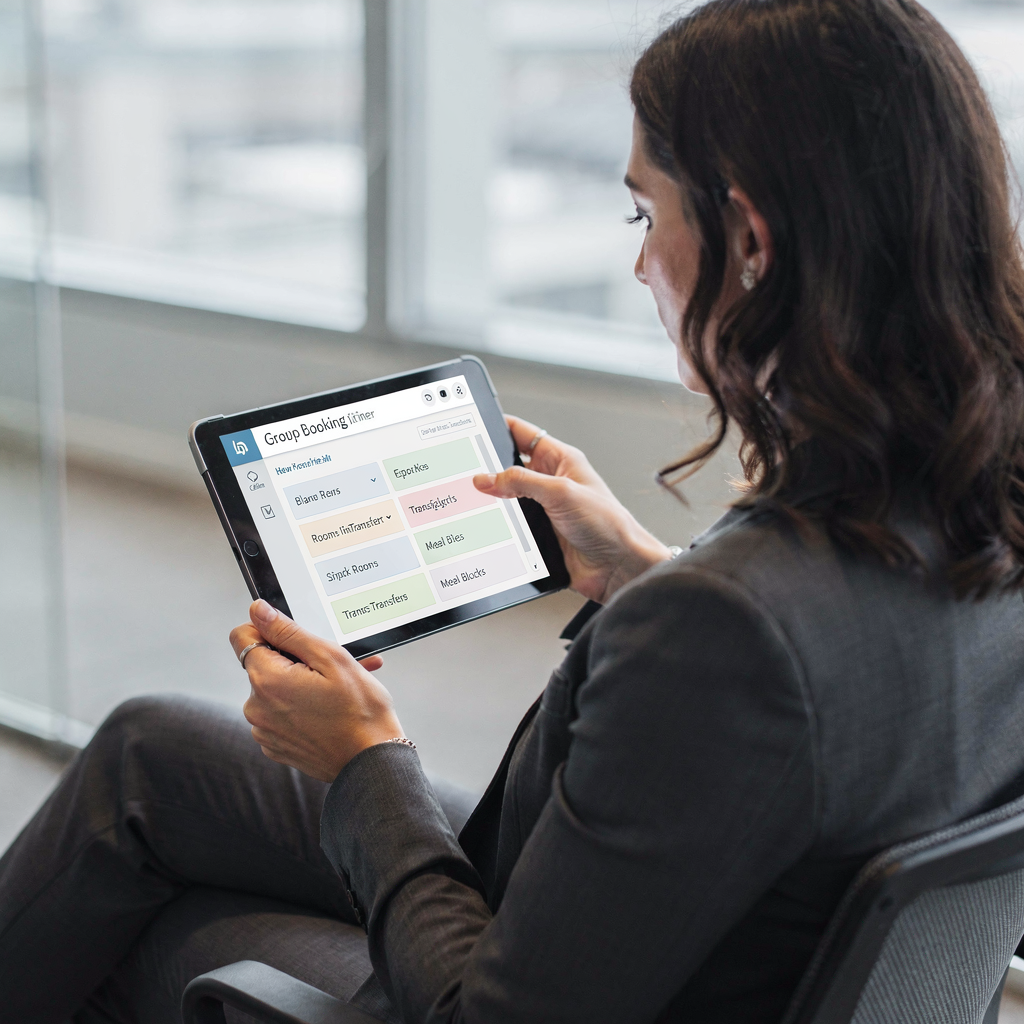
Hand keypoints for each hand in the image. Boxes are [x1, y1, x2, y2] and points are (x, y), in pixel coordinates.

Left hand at [229, 600, 404, 781]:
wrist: (371, 762)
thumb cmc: (360, 711)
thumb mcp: (330, 657)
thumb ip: (288, 632)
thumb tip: (258, 612)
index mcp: (267, 681)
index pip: (242, 636)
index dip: (268, 630)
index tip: (294, 640)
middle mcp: (256, 707)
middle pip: (263, 664)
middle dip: (294, 660)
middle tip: (330, 668)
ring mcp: (264, 730)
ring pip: (275, 689)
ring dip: (300, 684)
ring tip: (337, 690)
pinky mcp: (274, 745)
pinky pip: (280, 714)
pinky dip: (300, 707)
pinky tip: (329, 709)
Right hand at [473, 416, 671, 603]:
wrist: (618, 566)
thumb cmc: (607, 524)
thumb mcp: (560, 492)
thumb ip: (521, 481)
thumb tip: (487, 477)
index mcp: (560, 460)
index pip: (522, 435)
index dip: (498, 428)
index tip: (473, 429)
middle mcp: (550, 482)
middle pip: (508, 469)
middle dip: (487, 470)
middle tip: (463, 472)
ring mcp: (543, 510)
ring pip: (506, 500)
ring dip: (492, 503)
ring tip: (471, 502)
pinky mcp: (539, 535)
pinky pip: (511, 527)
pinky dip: (498, 528)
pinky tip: (486, 529)